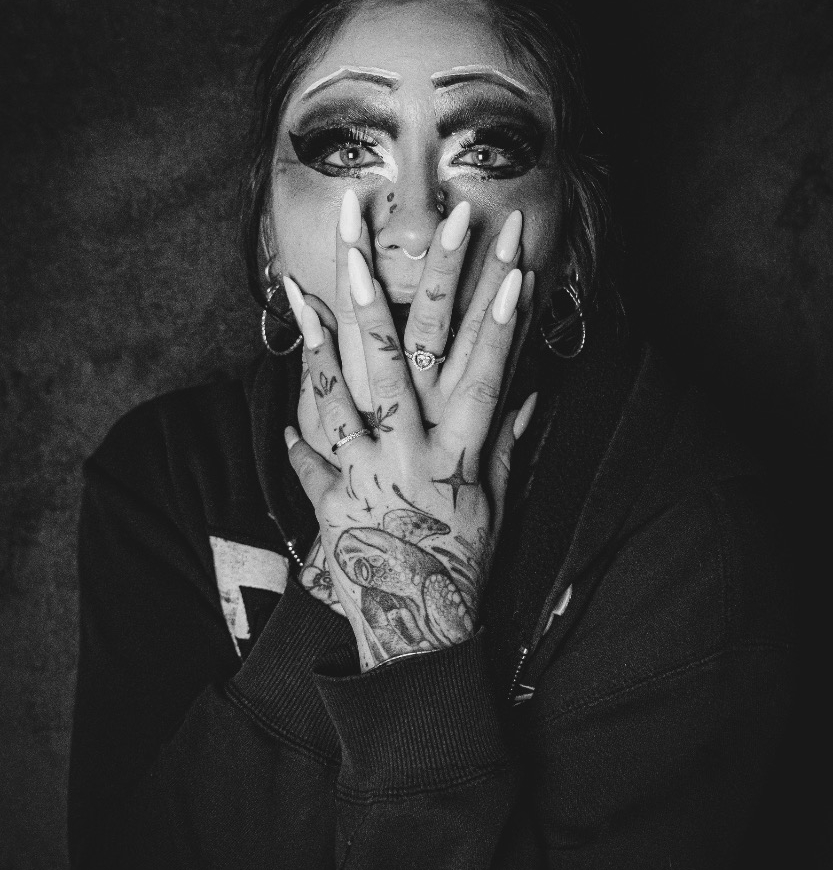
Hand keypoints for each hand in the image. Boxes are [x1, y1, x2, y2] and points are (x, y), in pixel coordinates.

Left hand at [285, 236, 536, 670]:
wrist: (419, 628)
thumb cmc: (463, 564)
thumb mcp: (494, 504)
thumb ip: (503, 444)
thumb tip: (526, 396)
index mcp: (459, 454)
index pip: (485, 373)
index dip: (500, 320)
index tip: (513, 267)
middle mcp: (410, 454)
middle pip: (395, 361)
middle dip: (382, 294)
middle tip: (368, 241)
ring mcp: (365, 475)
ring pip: (337, 396)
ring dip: (318, 342)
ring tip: (299, 292)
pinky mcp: (331, 500)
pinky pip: (307, 457)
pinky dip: (294, 429)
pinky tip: (277, 393)